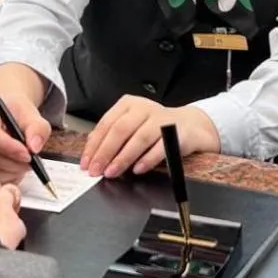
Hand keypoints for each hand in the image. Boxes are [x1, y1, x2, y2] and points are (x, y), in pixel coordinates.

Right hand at [0, 63, 51, 183]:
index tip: (28, 154)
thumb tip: (34, 147)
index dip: (9, 147)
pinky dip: (3, 177)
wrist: (9, 111)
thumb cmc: (16, 110)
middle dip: (12, 163)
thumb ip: (37, 128)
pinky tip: (15, 171)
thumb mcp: (31, 113)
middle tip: (30, 163)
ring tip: (23, 166)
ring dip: (8, 172)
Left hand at [80, 97, 220, 177]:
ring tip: (112, 172)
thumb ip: (114, 137)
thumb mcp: (132, 126)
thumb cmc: (155, 128)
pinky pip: (160, 147)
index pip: (106, 124)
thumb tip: (93, 157)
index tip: (86, 163)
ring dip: (123, 157)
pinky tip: (137, 169)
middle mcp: (144, 108)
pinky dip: (147, 159)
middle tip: (96, 170)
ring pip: (139, 138)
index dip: (94, 145)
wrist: (191, 126)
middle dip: (105, 152)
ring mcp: (162, 119)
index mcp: (128, 104)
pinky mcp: (177, 132)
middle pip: (120, 129)